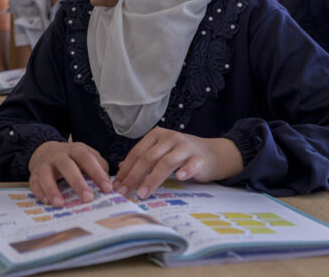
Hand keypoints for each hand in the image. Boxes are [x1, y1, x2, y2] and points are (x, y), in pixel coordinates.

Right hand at [28, 141, 111, 206]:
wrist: (46, 152)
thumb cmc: (72, 158)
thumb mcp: (87, 155)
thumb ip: (100, 165)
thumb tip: (110, 182)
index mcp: (75, 150)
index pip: (86, 158)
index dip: (97, 172)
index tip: (107, 188)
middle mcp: (58, 155)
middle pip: (66, 165)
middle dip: (77, 182)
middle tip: (88, 198)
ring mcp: (44, 164)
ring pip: (45, 174)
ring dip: (52, 189)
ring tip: (60, 204)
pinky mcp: (34, 174)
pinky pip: (34, 183)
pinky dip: (39, 193)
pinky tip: (47, 202)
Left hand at [112, 127, 242, 199]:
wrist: (211, 153)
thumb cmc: (181, 155)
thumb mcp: (160, 153)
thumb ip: (143, 159)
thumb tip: (121, 170)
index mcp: (156, 135)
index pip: (137, 153)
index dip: (126, 170)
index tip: (117, 185)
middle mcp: (170, 138)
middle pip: (148, 158)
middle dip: (134, 176)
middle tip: (125, 192)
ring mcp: (185, 147)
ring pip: (166, 162)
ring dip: (152, 179)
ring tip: (142, 193)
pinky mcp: (200, 157)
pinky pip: (192, 164)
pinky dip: (185, 171)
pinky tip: (179, 178)